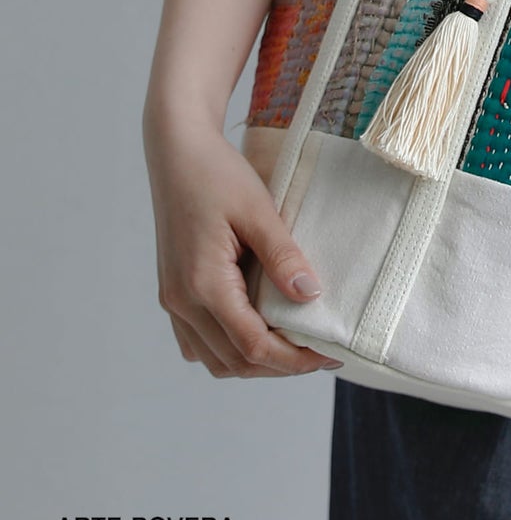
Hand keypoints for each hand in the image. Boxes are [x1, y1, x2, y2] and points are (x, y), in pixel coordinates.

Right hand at [143, 113, 342, 377]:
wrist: (177, 152)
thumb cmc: (216, 174)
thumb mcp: (257, 210)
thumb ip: (283, 257)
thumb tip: (310, 297)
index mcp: (203, 283)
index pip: (253, 346)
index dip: (294, 360)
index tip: (328, 355)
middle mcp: (182, 300)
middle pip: (234, 362)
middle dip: (279, 366)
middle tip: (318, 353)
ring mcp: (173, 299)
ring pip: (214, 359)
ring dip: (253, 362)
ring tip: (293, 345)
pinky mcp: (174, 292)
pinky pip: (198, 342)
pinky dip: (229, 348)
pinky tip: (257, 331)